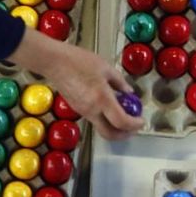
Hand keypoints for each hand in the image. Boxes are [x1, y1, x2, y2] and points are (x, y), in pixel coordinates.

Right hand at [8, 28, 143, 140]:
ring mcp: (83, 111)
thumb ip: (119, 82)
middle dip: (124, 135)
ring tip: (123, 114)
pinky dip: (105, 119)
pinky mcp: (77, 109)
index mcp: (102, 98)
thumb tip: (129, 92)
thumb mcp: (105, 67)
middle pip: (110, 134)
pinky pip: (94, 119)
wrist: (54, 62)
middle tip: (133, 127)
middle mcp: (92, 110)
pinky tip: (108, 106)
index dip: (134, 125)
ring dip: (115, 127)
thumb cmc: (79, 61)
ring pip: (101, 128)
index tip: (141, 120)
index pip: (121, 122)